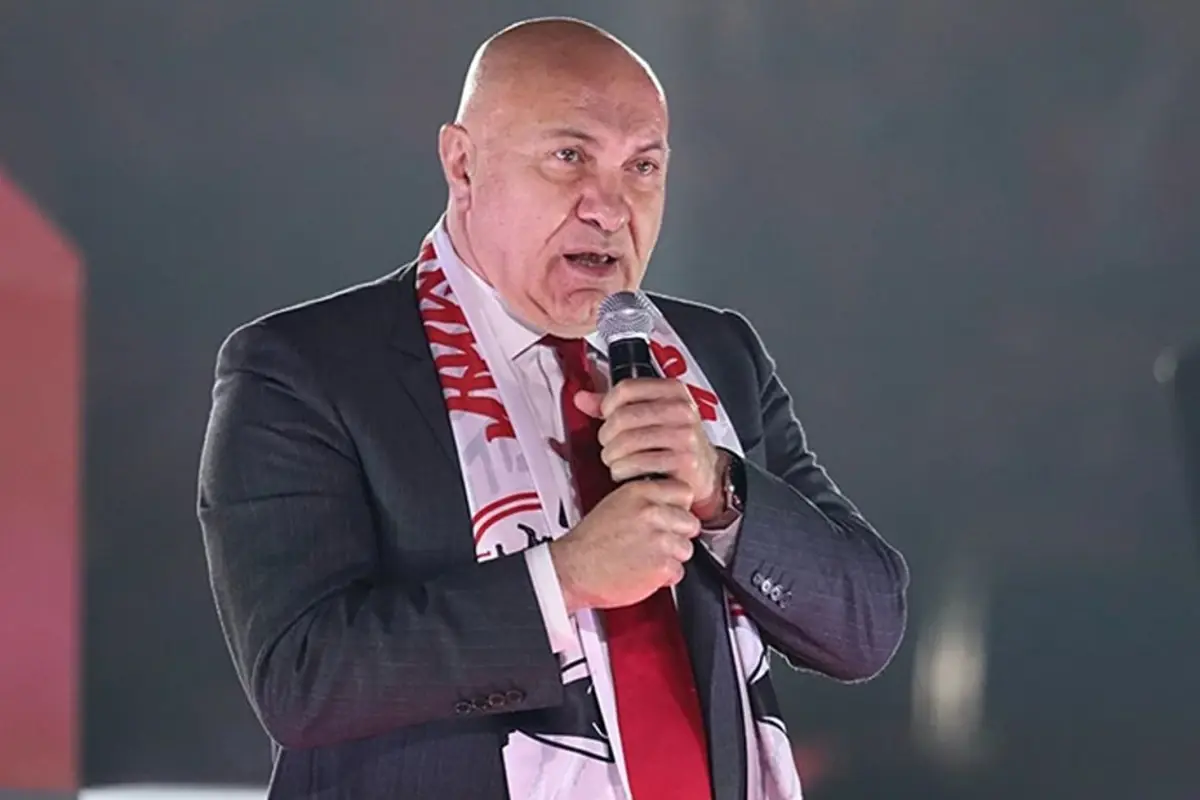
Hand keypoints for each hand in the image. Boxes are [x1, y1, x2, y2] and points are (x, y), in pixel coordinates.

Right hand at [548, 478, 701, 613]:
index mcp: (639, 493)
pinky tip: (644, 572)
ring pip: (686, 548)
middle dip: (677, 534)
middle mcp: (651, 513)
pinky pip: (678, 572)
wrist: (572, 570)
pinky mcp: (661, 566)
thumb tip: (669, 504)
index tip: (670, 516)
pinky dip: (664, 577)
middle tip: (656, 542)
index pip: (684, 491)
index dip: (679, 507)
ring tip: (647, 558)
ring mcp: (659, 540)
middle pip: (690, 522)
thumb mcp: (614, 504)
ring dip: (671, 557)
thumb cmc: (588, 542)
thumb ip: (645, 500)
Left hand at [575, 378, 725, 520]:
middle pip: (624, 416)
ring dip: (612, 455)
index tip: (606, 417)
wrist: (703, 471)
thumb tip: (582, 398)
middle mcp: (682, 410)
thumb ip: (615, 405)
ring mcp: (685, 435)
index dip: (607, 404)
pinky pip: (640, 462)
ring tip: (614, 460)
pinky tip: (624, 472)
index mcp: (673, 391)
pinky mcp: (684, 460)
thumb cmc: (675, 442)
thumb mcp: (650, 415)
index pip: (627, 388)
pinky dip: (623, 470)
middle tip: (608, 445)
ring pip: (628, 440)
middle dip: (607, 435)